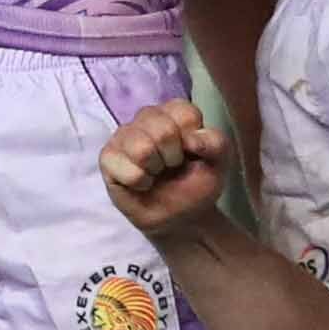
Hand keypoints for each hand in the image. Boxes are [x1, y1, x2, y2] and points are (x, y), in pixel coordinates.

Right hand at [99, 98, 237, 236]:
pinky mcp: (108, 157)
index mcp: (174, 112)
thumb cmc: (198, 183)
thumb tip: (192, 139)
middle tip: (172, 167)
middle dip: (173, 158)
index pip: (185, 114)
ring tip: (156, 174)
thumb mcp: (220, 162)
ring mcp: (124, 135)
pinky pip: (125, 168)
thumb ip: (216, 143)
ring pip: (141, 148)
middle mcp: (147, 117)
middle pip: (162, 130)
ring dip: (155, 170)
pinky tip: (142, 183)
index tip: (191, 155)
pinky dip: (140, 182)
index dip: (193, 142)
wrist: (181, 217)